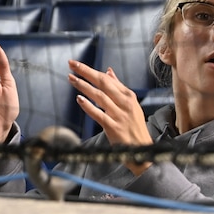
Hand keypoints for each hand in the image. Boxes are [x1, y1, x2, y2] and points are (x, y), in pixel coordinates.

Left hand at [67, 59, 151, 174]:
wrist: (142, 150)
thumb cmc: (134, 126)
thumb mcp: (130, 104)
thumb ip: (118, 87)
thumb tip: (108, 70)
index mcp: (129, 96)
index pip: (107, 79)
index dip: (90, 70)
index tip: (76, 64)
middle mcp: (125, 103)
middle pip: (103, 83)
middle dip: (86, 72)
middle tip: (71, 65)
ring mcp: (120, 115)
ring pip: (99, 96)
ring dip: (84, 86)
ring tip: (71, 79)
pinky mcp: (114, 128)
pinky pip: (99, 114)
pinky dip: (88, 106)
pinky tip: (79, 99)